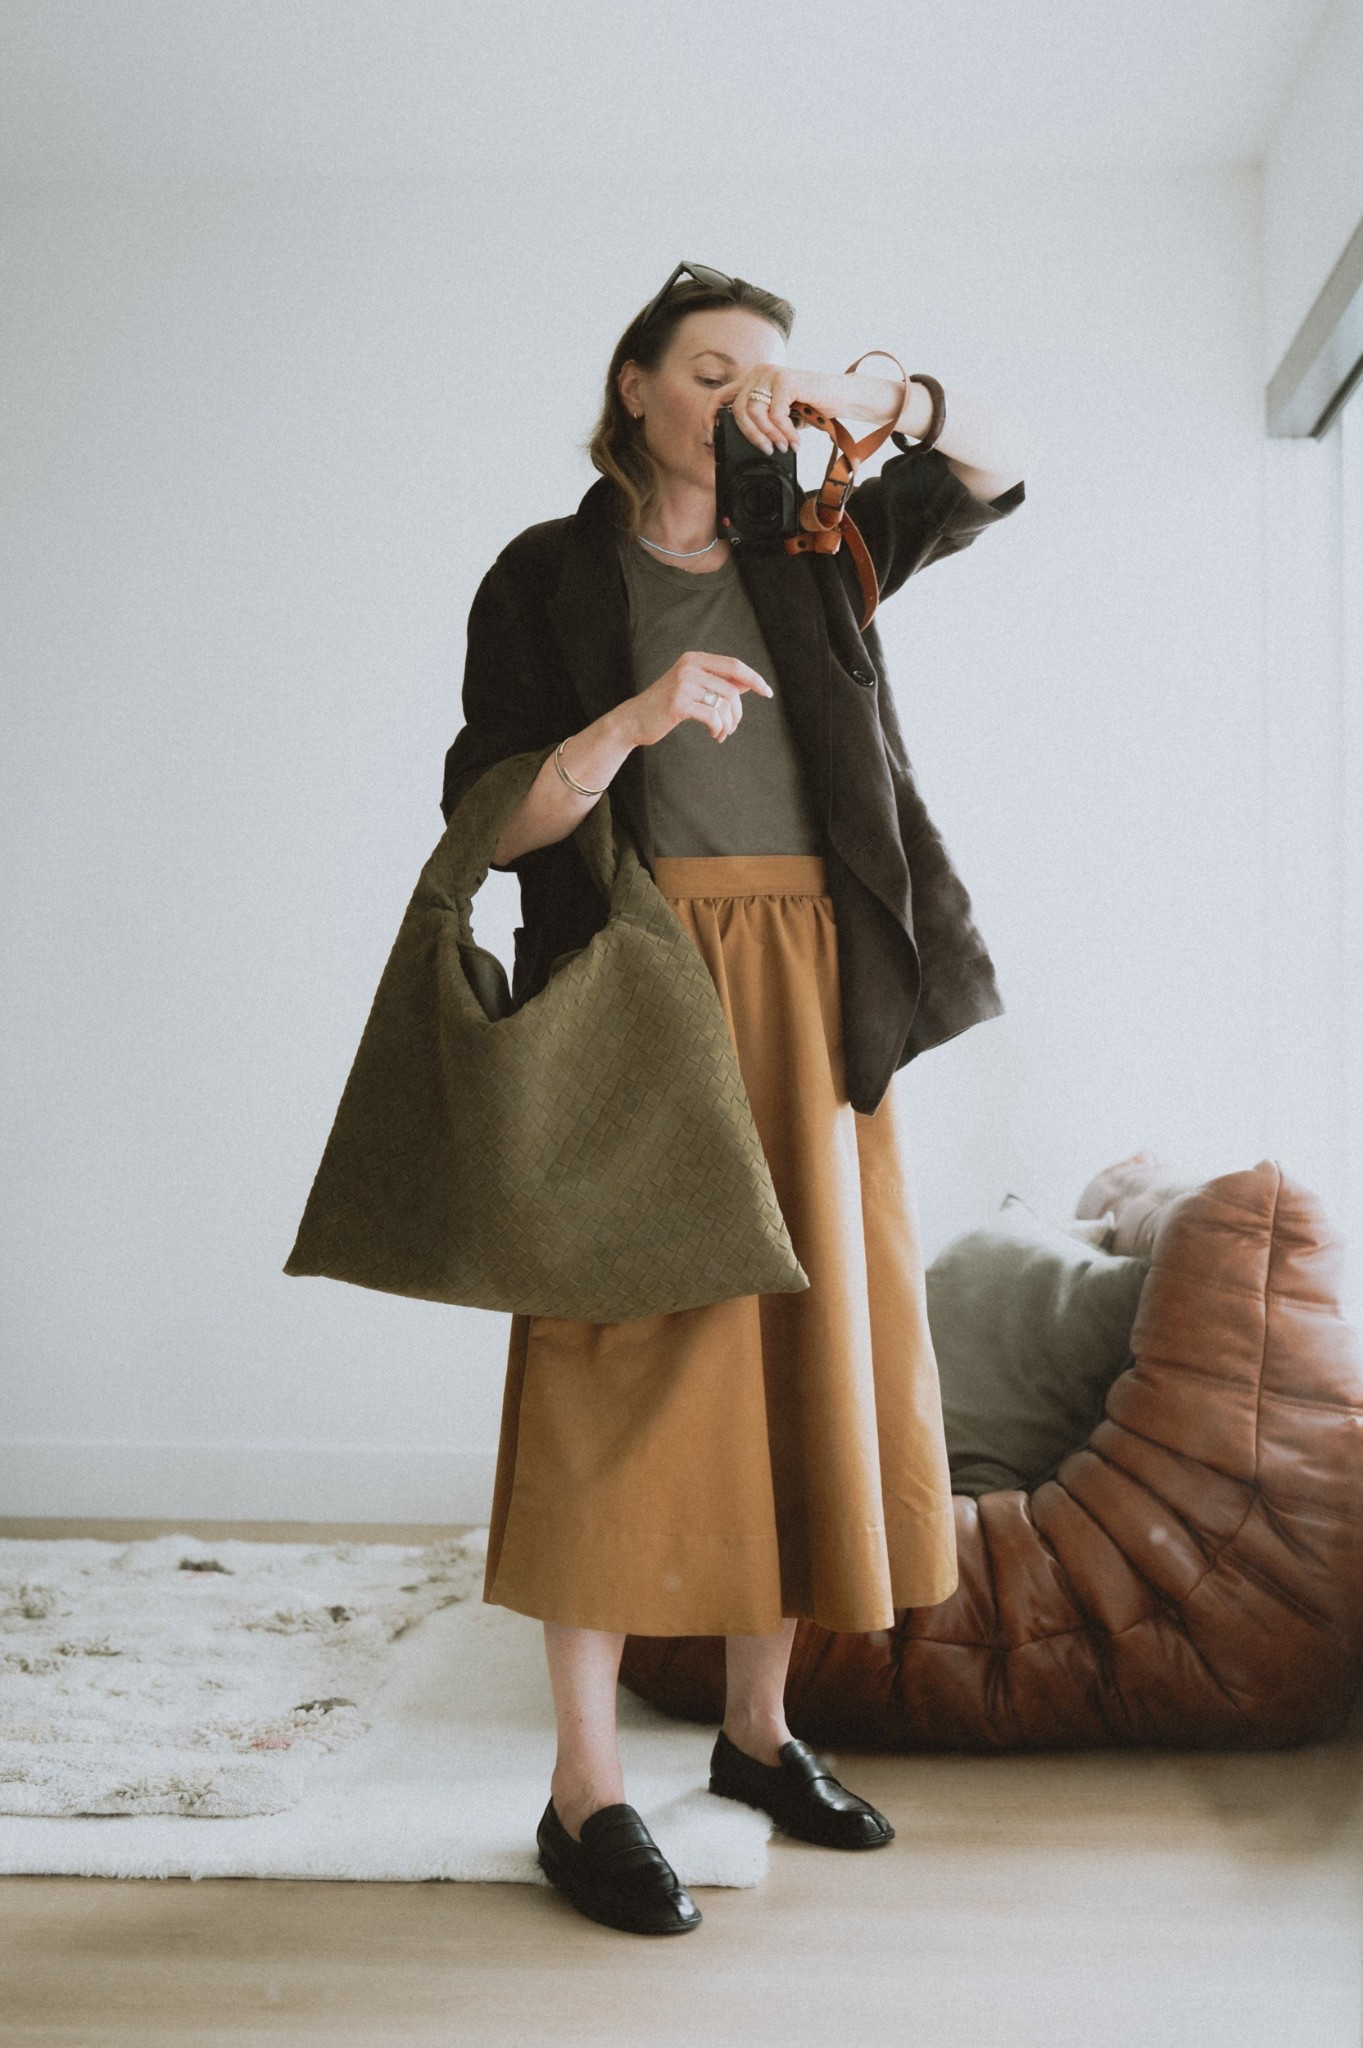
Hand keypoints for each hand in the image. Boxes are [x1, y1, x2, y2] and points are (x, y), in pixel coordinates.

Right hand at [624, 651, 773, 747]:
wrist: (634, 720)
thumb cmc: (665, 706)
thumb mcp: (693, 688)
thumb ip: (719, 683)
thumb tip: (750, 683)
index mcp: (694, 659)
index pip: (734, 665)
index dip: (754, 678)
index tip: (767, 692)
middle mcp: (689, 667)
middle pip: (732, 688)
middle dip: (738, 712)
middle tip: (733, 727)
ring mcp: (683, 684)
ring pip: (725, 704)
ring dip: (729, 724)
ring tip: (722, 733)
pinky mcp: (678, 703)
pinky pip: (713, 716)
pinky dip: (718, 729)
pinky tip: (714, 734)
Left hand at [710, 367, 844, 455]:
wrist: (841, 396)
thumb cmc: (810, 407)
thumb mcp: (778, 416)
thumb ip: (760, 421)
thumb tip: (743, 441)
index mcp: (752, 380)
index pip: (719, 396)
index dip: (709, 417)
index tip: (710, 438)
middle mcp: (758, 372)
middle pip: (738, 409)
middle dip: (750, 436)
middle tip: (767, 449)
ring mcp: (771, 373)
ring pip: (754, 412)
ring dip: (769, 435)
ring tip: (783, 446)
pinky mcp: (785, 379)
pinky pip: (775, 414)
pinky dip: (784, 432)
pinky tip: (794, 440)